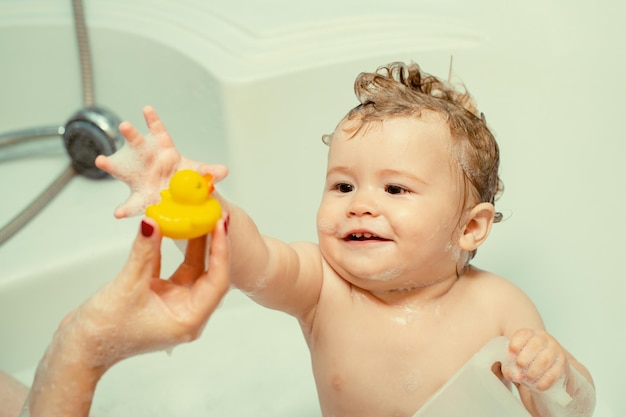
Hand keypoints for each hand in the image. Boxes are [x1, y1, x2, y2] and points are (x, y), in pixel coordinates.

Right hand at [60, 217, 229, 368]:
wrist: (80, 348)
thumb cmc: (104, 331)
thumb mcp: (127, 286)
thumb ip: (144, 252)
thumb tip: (153, 222)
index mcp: (189, 319)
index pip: (217, 281)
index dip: (221, 251)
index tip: (220, 224)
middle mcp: (186, 312)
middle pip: (209, 273)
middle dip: (213, 244)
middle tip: (214, 214)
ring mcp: (173, 304)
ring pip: (191, 269)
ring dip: (194, 244)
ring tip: (198, 216)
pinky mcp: (159, 296)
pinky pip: (173, 268)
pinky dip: (171, 250)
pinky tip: (172, 228)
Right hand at [95, 106, 227, 217]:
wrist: (185, 202)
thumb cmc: (188, 181)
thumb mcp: (200, 176)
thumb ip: (209, 173)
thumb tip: (223, 171)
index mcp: (166, 152)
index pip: (160, 133)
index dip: (154, 121)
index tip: (148, 109)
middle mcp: (150, 162)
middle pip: (139, 145)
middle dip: (131, 135)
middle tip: (124, 125)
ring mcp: (142, 178)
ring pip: (125, 170)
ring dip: (112, 165)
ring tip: (102, 161)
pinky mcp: (140, 198)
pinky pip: (132, 204)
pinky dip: (125, 209)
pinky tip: (118, 213)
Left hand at [502, 329, 569, 391]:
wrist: (547, 367)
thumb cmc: (527, 360)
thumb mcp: (516, 359)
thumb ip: (510, 366)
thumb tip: (514, 375)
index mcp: (530, 334)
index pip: (523, 334)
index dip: (515, 344)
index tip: (510, 355)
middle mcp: (545, 339)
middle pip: (535, 345)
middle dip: (524, 359)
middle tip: (519, 367)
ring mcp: (556, 350)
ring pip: (545, 360)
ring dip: (533, 371)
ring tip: (527, 378)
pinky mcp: (563, 364)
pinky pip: (554, 373)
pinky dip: (544, 381)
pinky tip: (537, 386)